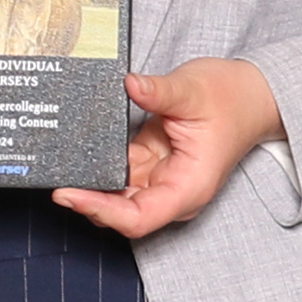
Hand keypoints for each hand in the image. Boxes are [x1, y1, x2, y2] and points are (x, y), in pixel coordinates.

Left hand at [56, 59, 282, 241]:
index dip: (102, 211)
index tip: (70, 195)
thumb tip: (131, 84)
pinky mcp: (150, 164)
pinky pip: (117, 174)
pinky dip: (97, 168)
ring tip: (58, 169)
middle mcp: (172, 191)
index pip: (139, 217)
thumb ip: (160, 91)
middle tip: (53, 180)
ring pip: (116, 196)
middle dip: (87, 201)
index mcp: (188, 187)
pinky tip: (75, 156)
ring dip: (89, 187)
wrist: (248, 95)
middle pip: (122, 213)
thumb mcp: (193, 90)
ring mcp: (160, 179)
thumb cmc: (230, 99)